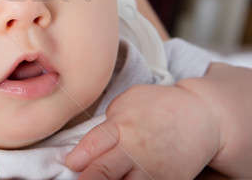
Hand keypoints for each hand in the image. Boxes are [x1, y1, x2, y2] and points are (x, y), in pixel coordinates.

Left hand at [64, 83, 220, 179]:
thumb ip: (108, 121)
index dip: (79, 158)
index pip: (94, 145)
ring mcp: (152, 170)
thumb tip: (87, 142)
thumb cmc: (160, 105)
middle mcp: (135, 150)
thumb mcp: (129, 101)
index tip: (71, 164)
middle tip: (79, 179)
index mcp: (122, 126)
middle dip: (88, 179)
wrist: (202, 117)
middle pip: (103, 172)